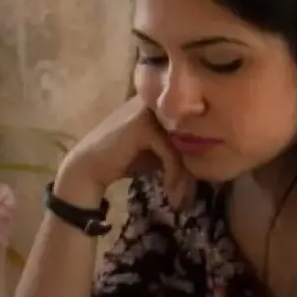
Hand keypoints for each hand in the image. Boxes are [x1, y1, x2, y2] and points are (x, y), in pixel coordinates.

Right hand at [54, 93, 193, 210]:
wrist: (88, 167)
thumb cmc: (123, 159)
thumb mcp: (156, 152)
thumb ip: (177, 146)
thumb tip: (207, 155)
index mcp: (157, 102)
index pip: (190, 122)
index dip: (198, 147)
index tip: (197, 176)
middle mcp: (153, 100)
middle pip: (189, 132)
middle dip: (193, 164)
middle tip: (188, 193)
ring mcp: (146, 109)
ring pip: (181, 143)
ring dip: (184, 174)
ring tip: (180, 196)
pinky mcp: (142, 124)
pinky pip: (169, 151)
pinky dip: (173, 174)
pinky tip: (170, 190)